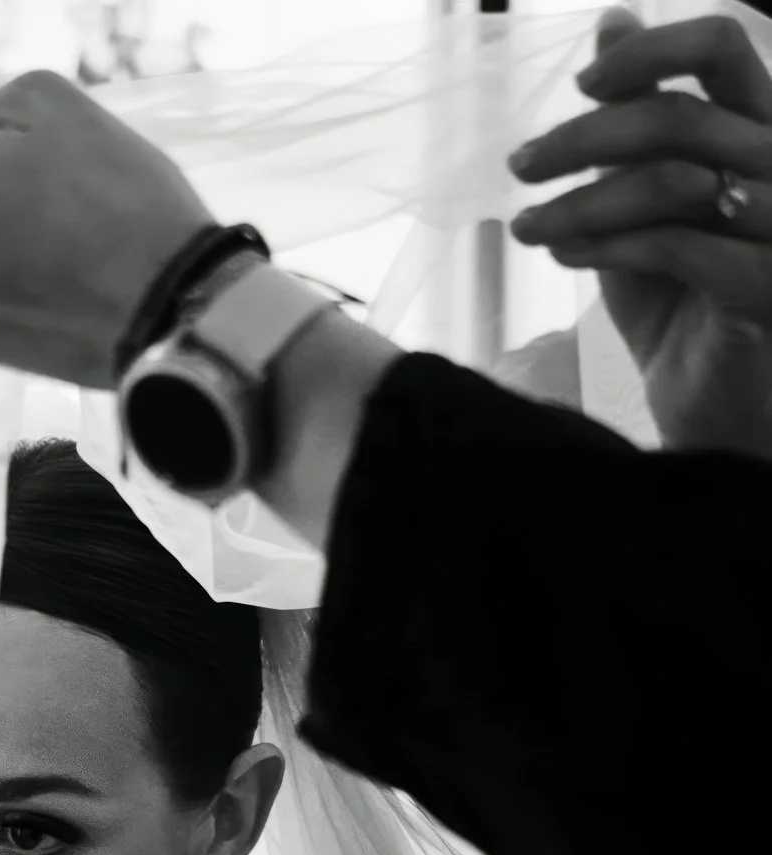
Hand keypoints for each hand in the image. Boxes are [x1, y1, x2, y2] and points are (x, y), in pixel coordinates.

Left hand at [508, 8, 771, 455]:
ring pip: (671, 182)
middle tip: (521, 167)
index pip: (723, 46)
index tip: (581, 86)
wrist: (707, 402)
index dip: (649, 53)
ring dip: (582, 200)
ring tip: (530, 226)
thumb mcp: (644, 195)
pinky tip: (564, 252)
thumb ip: (637, 113)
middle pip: (679, 117)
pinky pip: (675, 246)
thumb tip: (613, 18)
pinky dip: (607, 245)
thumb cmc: (678, 299)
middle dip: (582, 140)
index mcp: (760, 128)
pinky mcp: (762, 287)